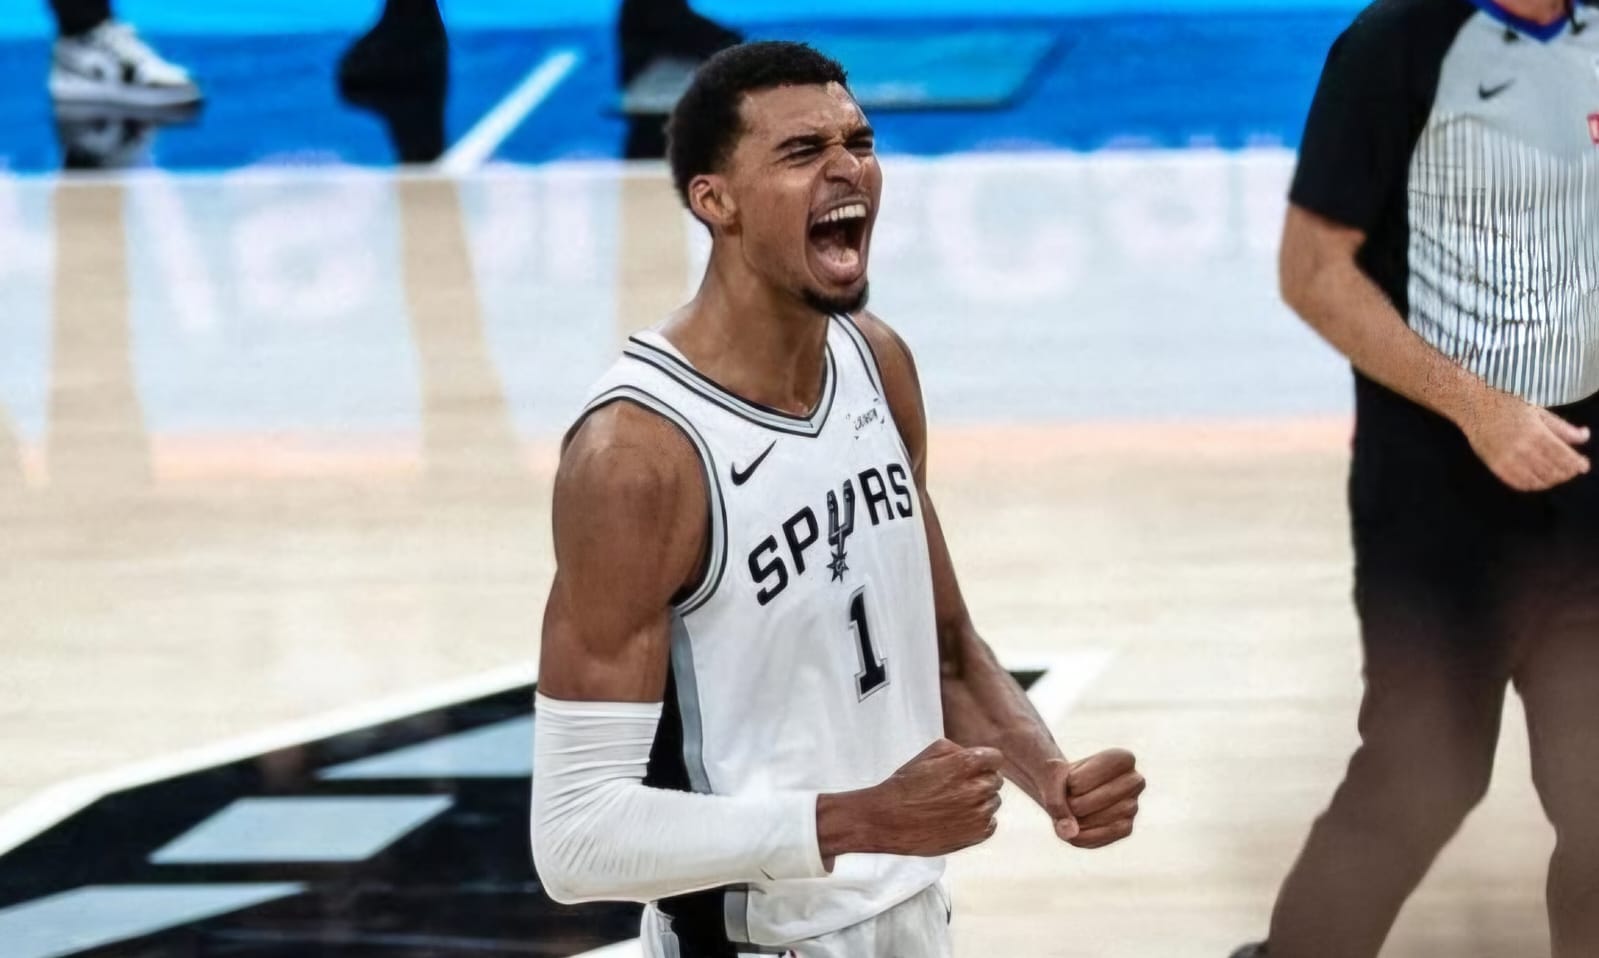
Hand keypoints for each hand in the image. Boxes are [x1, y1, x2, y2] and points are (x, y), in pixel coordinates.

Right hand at [817, 738, 1003, 860]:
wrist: (889, 820)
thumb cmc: (905, 785)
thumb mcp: (926, 754)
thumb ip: (955, 749)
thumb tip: (971, 755)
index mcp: (966, 765)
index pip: (996, 758)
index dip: (985, 761)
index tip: (974, 767)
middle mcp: (976, 789)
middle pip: (996, 780)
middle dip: (981, 780)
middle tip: (958, 787)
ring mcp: (978, 814)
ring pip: (994, 802)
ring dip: (980, 801)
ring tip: (954, 805)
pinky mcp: (976, 834)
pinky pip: (991, 823)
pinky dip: (980, 821)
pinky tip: (959, 819)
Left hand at [1043, 749, 1142, 848]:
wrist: (1065, 792)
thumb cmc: (1061, 779)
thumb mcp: (1050, 779)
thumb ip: (1054, 800)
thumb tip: (1070, 834)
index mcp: (1123, 758)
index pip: (1107, 766)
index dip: (1080, 777)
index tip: (1069, 779)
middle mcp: (1134, 781)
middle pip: (1108, 795)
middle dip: (1079, 802)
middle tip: (1068, 801)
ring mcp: (1133, 805)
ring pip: (1109, 816)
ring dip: (1080, 819)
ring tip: (1070, 814)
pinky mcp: (1126, 827)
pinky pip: (1109, 835)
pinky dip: (1085, 835)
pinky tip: (1073, 830)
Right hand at [1455, 388, 1589, 491]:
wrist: (1473, 405)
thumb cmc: (1507, 403)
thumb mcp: (1538, 411)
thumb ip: (1562, 427)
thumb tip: (1584, 437)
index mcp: (1536, 433)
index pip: (1563, 457)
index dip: (1577, 464)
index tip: (1584, 465)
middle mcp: (1523, 449)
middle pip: (1552, 471)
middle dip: (1566, 473)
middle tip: (1571, 470)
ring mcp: (1507, 459)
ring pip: (1536, 480)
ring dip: (1550, 481)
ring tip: (1555, 476)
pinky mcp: (1495, 466)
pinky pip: (1517, 483)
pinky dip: (1531, 485)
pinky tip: (1537, 481)